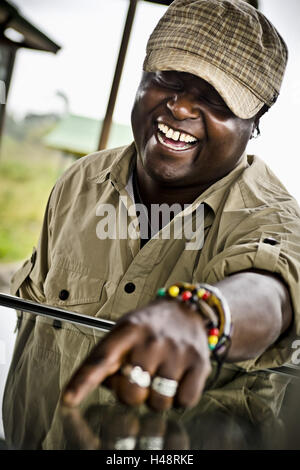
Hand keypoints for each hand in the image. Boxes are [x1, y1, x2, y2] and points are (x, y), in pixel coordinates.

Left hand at [62, 299, 211, 410]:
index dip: (82, 381)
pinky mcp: (199, 363)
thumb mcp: (124, 331)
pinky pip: (184, 401)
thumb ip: (108, 358)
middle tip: (140, 376)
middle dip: (132, 393)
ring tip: (161, 374)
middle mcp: (151, 340)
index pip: (101, 359)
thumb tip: (100, 385)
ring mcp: (176, 352)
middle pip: (130, 393)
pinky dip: (180, 397)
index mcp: (127, 331)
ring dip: (157, 396)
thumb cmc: (151, 326)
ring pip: (158, 402)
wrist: (189, 309)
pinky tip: (178, 377)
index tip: (68, 399)